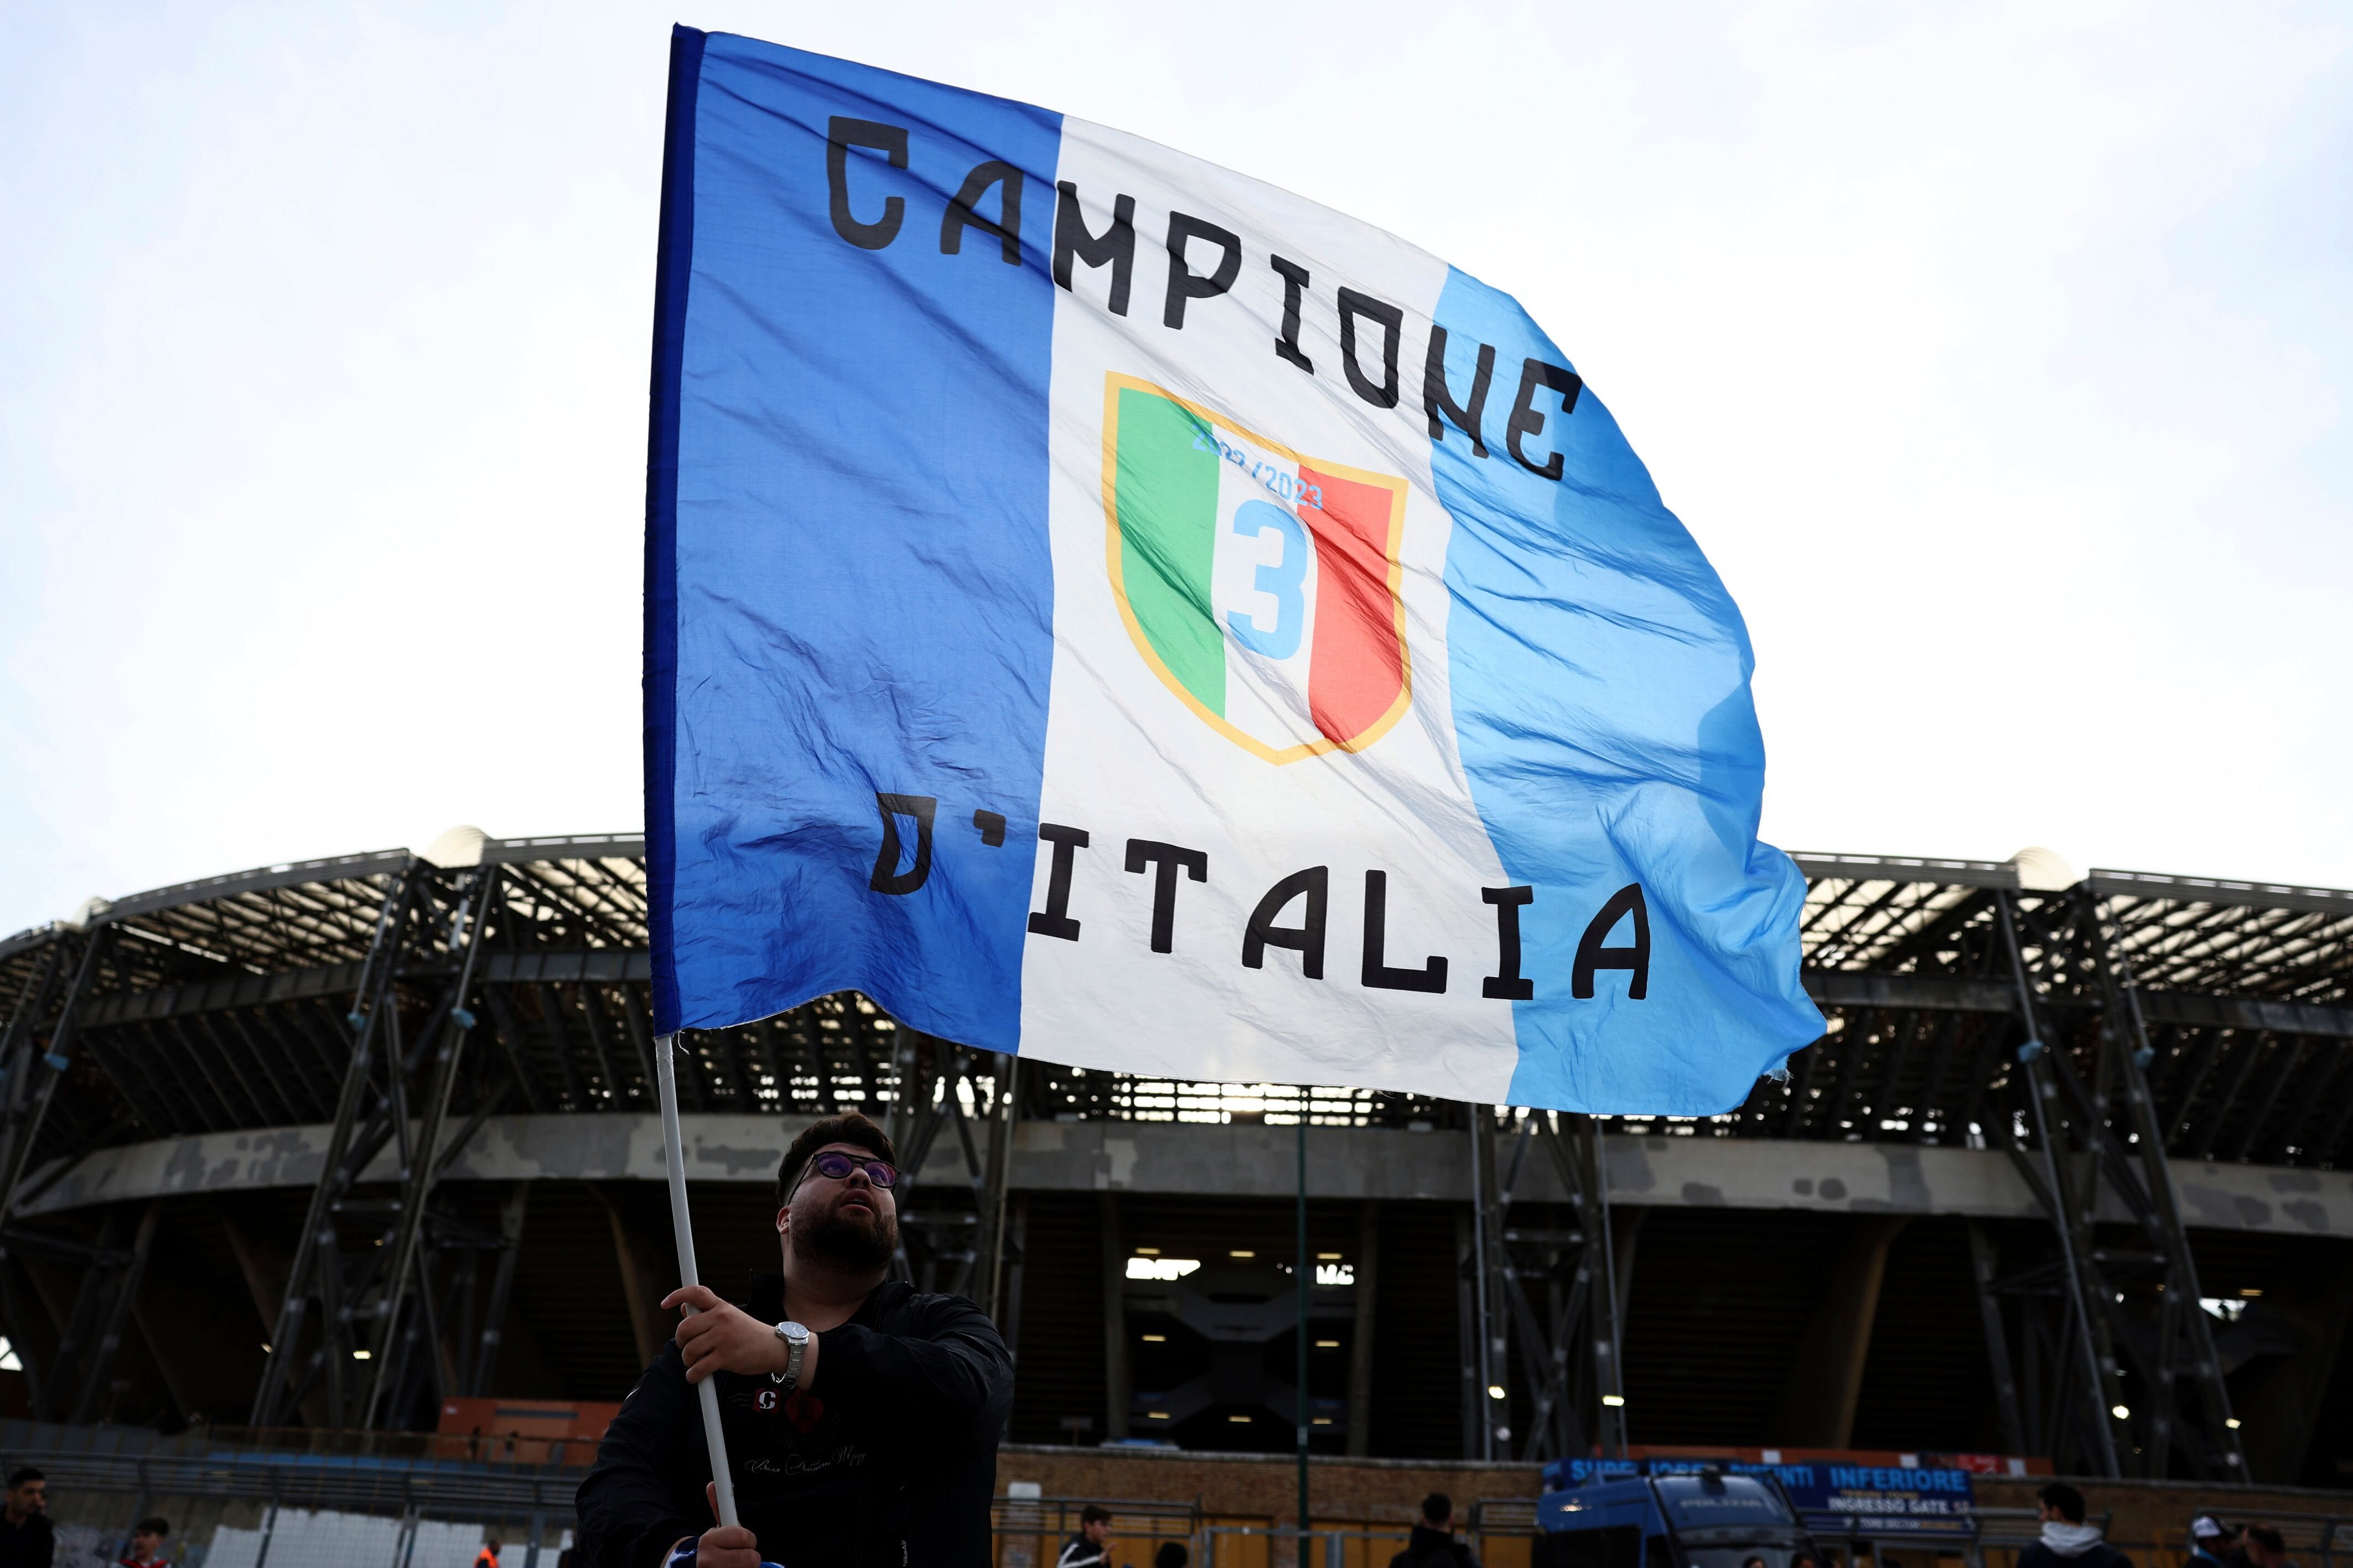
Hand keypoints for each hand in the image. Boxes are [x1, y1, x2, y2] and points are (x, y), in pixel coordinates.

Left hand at [661, 1285, 788, 1383]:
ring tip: (695, 1363)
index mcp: (721, 1306)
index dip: (677, 1295)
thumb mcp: (730, 1316)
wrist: (773, 1348)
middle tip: (687, 1348)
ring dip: (687, 1361)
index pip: (697, 1293)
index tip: (664, 1304)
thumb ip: (707, 1312)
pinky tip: (696, 1376)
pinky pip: (698, 1368)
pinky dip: (692, 1376)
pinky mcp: (726, 1357)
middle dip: (681, 1341)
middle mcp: (721, 1318)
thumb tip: (683, 1307)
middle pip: (684, 1327)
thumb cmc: (748, 1333)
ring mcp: (724, 1337)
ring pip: (689, 1350)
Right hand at [678, 1487, 757, 1567]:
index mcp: (708, 1540)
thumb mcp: (716, 1529)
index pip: (744, 1536)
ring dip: (748, 1566)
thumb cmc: (714, 1548)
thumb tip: (713, 1484)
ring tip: (736, 1564)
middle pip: (751, 1557)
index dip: (748, 1539)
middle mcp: (708, 1561)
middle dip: (750, 1553)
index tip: (745, 1540)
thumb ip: (718, 1506)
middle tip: (740, 1553)